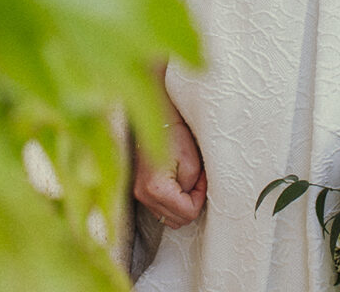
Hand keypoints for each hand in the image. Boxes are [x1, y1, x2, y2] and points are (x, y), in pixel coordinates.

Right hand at [133, 108, 206, 228]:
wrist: (154, 120)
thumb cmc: (173, 135)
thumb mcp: (192, 163)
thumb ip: (194, 188)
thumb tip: (192, 200)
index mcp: (157, 189)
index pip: (188, 213)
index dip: (200, 197)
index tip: (201, 179)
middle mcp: (144, 195)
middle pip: (178, 220)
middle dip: (191, 203)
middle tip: (196, 181)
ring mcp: (139, 194)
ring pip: (168, 218)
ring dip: (181, 206)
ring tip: (186, 183)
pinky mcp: (138, 191)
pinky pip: (159, 209)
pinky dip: (170, 203)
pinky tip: (175, 186)